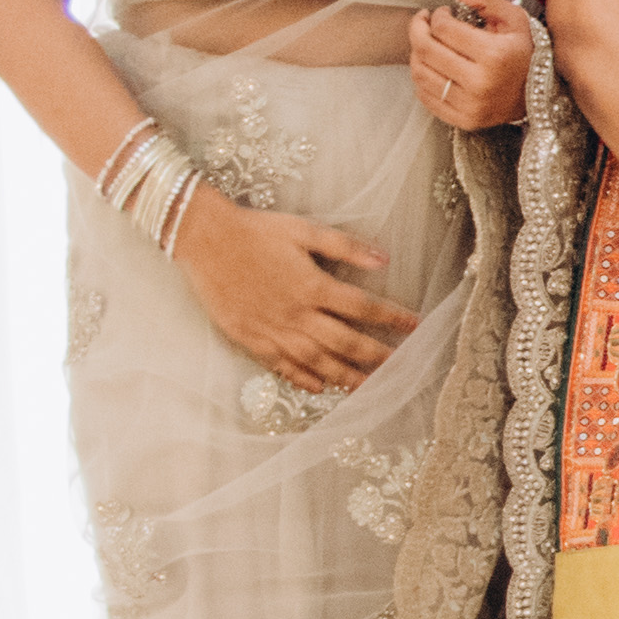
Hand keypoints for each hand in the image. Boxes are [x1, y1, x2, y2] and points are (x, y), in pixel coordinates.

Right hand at [179, 198, 417, 391]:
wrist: (204, 239)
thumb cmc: (256, 231)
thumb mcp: (304, 230)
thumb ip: (345, 247)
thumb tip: (384, 258)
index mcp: (312, 286)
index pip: (363, 308)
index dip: (392, 318)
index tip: (414, 326)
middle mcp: (295, 313)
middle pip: (344, 342)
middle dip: (376, 355)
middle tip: (400, 367)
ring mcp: (271, 329)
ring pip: (315, 361)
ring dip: (345, 376)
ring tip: (369, 388)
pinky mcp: (249, 337)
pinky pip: (280, 364)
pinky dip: (301, 378)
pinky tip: (319, 387)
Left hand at [411, 0, 534, 130]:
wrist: (540, 95)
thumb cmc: (526, 53)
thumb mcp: (514, 20)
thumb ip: (485, 0)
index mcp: (494, 54)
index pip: (443, 28)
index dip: (436, 16)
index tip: (442, 12)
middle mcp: (480, 82)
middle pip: (425, 50)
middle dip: (418, 29)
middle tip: (424, 22)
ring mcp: (470, 105)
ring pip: (420, 74)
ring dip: (417, 54)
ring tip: (428, 44)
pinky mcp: (464, 120)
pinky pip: (426, 97)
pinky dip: (422, 79)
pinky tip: (432, 68)